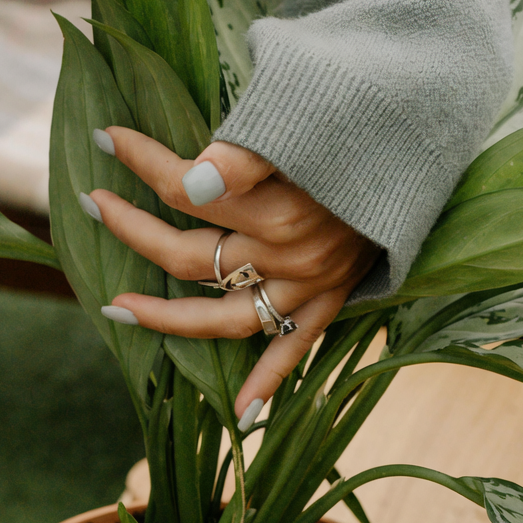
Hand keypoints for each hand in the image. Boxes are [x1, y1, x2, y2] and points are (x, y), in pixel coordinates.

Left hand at [87, 130, 379, 423]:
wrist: (431, 129)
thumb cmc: (362, 109)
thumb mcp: (307, 115)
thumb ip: (248, 151)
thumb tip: (195, 184)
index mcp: (280, 199)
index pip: (186, 187)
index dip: (140, 160)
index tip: (104, 135)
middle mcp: (291, 251)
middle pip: (190, 255)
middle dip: (132, 230)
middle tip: (92, 204)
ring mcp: (311, 282)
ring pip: (223, 317)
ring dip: (166, 318)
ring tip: (117, 308)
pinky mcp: (333, 298)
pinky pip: (293, 349)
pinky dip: (267, 382)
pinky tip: (239, 413)